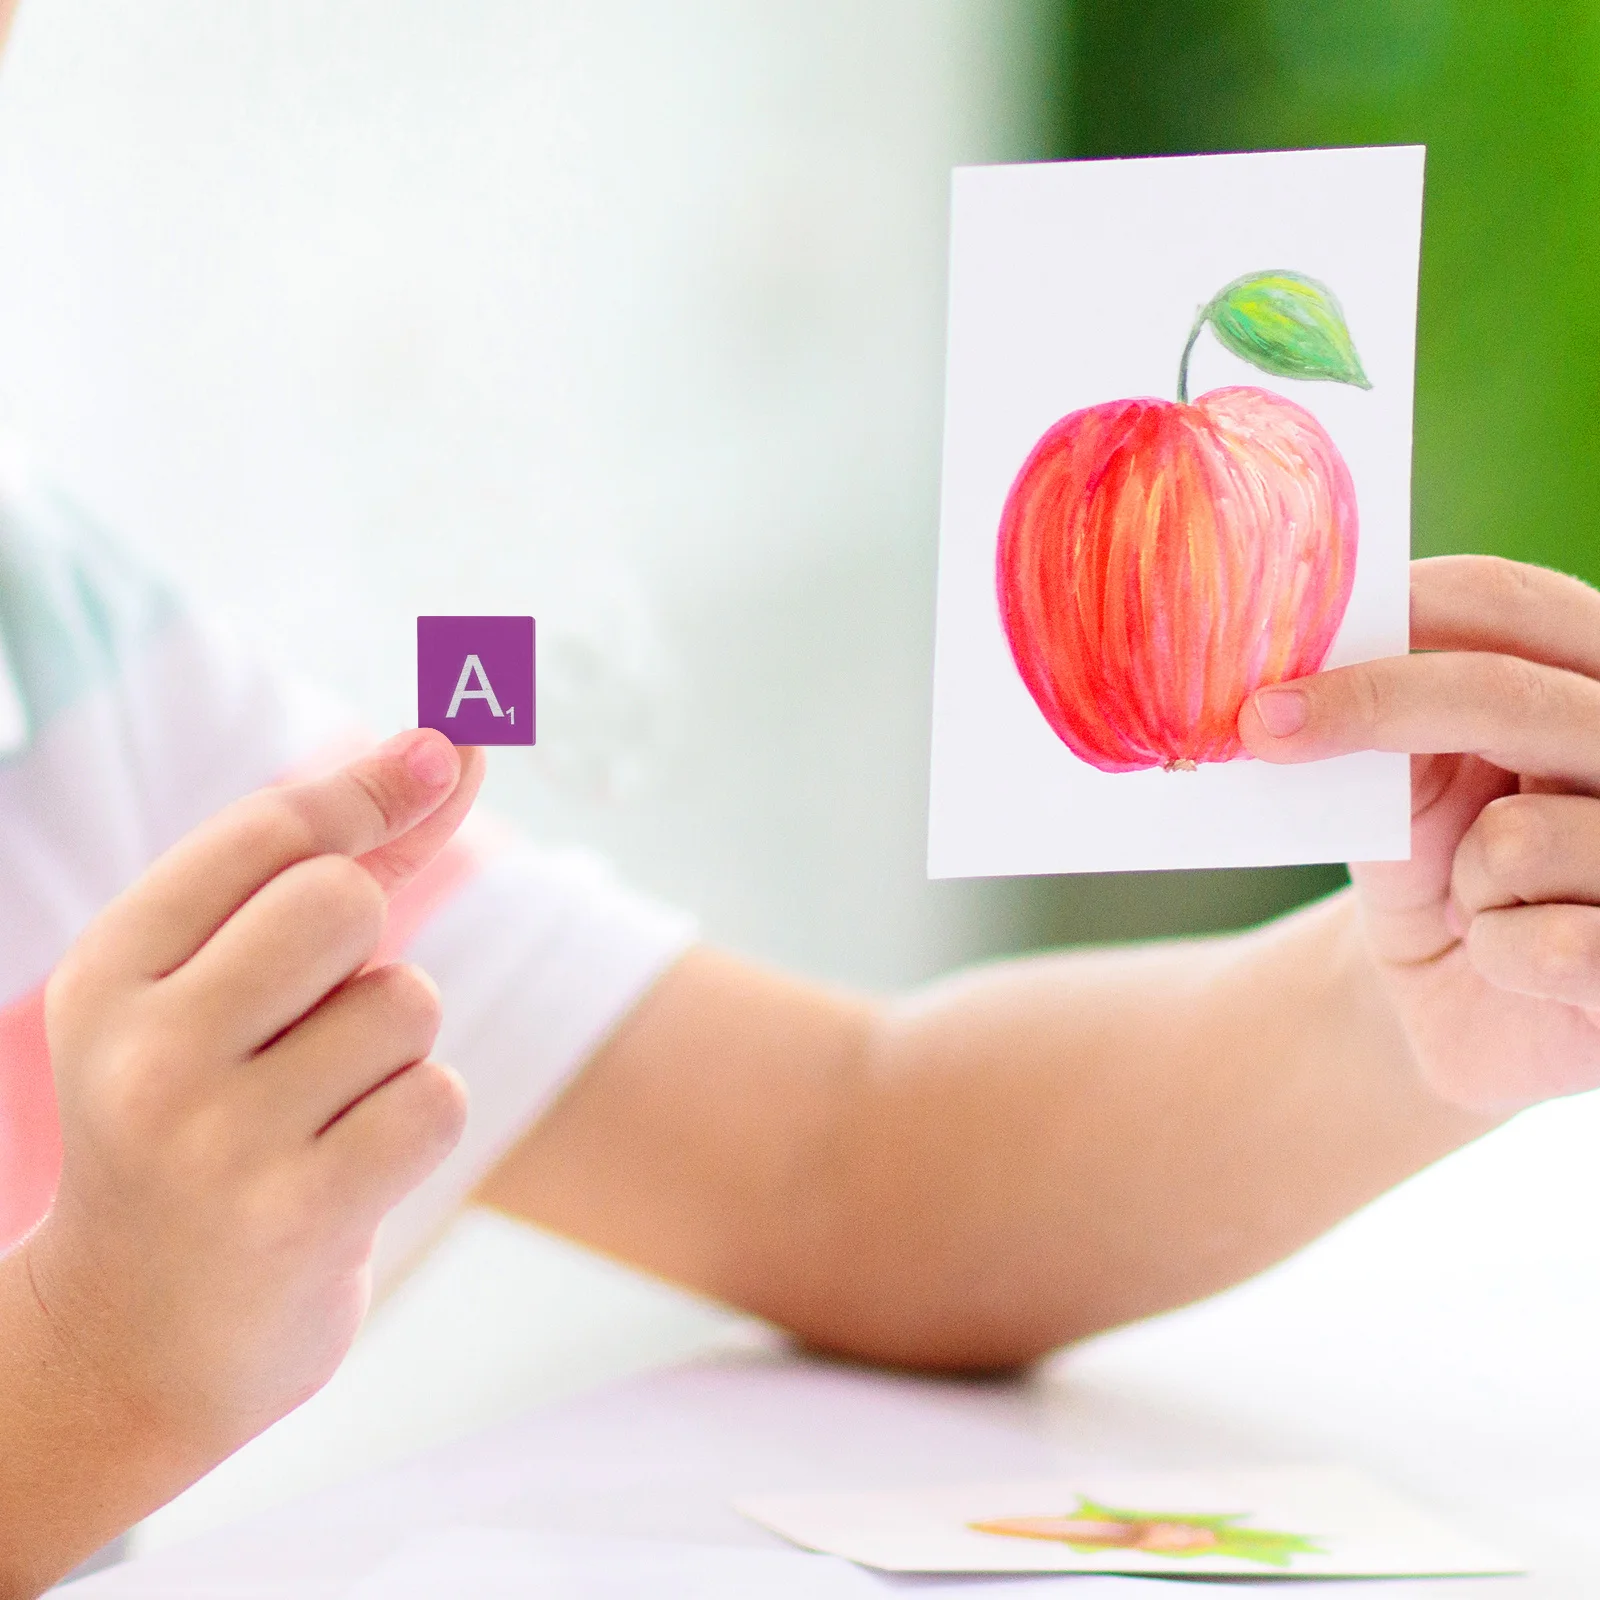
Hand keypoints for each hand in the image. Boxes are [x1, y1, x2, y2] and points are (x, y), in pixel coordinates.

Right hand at [20, 730, 483, 1525]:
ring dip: (394, 1054)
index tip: (450, 750)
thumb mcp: (223, 992)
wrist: (131, 1342)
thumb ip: (341, 860)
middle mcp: (146, 1049)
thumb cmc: (201, 1125)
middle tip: (314, 1027)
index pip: (267, 832)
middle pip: (344, 901)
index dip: (372, 787)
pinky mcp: (296, 1216)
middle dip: (367, 948)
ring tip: (315, 1119)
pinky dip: (418, 1124)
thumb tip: (456, 742)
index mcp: (112, 973)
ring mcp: (215, 1139)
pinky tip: (347, 1174)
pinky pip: (437, 1099)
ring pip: (405, 1006)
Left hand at [1240, 555, 1599, 1111]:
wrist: (1470, 1006)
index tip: (1297, 623)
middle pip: (1509, 694)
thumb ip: (1388, 723)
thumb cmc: (1444, 875)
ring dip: (1463, 882)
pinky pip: (1546, 944)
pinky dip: (1498, 956)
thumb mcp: (1410, 786)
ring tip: (1483, 905)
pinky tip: (1512, 965)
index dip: (1411, 603)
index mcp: (1596, 678)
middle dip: (1375, 705)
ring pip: (1517, 838)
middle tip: (1260, 722)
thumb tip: (1296, 682)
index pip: (1517, 604)